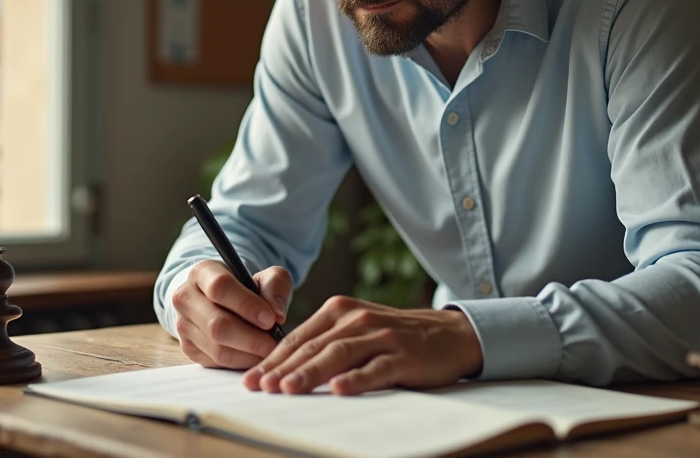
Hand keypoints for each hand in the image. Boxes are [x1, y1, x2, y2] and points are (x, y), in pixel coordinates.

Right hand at [172, 260, 291, 369]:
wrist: (220, 300)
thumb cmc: (246, 286)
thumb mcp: (265, 276)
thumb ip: (275, 286)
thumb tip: (277, 315)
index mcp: (202, 273)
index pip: (219, 288)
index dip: (246, 305)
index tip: (270, 319)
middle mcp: (186, 298)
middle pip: (217, 325)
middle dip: (251, 338)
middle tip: (274, 343)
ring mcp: (183, 325)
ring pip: (217, 348)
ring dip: (248, 354)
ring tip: (269, 351)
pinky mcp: (188, 348)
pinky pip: (217, 362)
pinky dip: (241, 362)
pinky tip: (255, 356)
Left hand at [241, 296, 482, 395]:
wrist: (448, 334)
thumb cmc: (393, 338)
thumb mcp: (356, 331)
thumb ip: (325, 342)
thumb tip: (282, 369)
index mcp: (340, 311)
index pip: (298, 336)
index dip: (273, 358)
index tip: (251, 379)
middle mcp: (357, 318)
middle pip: (313, 345)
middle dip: (283, 368)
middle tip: (260, 387)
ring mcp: (381, 335)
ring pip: (339, 354)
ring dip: (311, 372)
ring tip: (288, 389)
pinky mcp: (403, 355)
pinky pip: (376, 368)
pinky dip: (357, 378)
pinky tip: (339, 389)